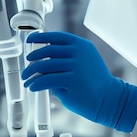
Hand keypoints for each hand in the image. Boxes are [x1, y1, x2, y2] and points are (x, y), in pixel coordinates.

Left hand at [22, 31, 136, 131]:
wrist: (110, 99)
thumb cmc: (94, 82)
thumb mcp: (84, 62)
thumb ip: (66, 57)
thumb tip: (41, 59)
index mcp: (81, 45)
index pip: (56, 37)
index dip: (40, 38)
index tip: (30, 41)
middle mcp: (78, 52)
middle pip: (48, 51)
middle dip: (33, 58)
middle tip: (26, 67)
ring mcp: (75, 66)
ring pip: (45, 66)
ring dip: (32, 73)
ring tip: (27, 80)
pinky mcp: (71, 80)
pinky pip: (46, 80)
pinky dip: (36, 83)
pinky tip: (33, 87)